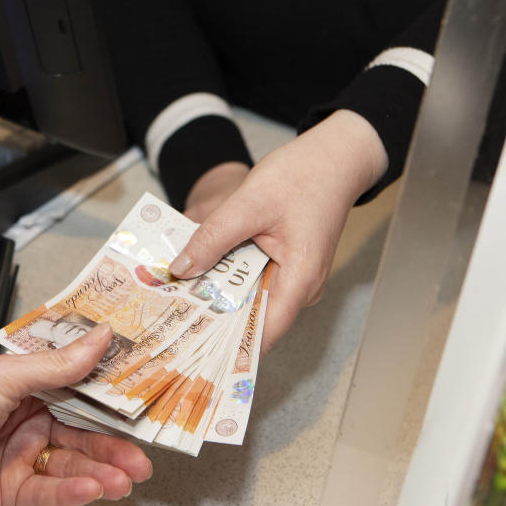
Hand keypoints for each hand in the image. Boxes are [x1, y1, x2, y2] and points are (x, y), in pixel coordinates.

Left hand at [0, 324, 152, 505]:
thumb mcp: (7, 378)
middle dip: (114, 449)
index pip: (80, 397)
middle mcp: (29, 423)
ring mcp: (21, 459)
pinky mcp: (11, 492)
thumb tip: (101, 335)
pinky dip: (72, 492)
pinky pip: (48, 493)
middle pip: (82, 437)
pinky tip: (94, 490)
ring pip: (72, 467)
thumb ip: (58, 364)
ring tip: (125, 480)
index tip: (142, 411)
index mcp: (29, 390)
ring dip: (101, 473)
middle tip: (143, 460)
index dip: (111, 405)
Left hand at [170, 110, 388, 351]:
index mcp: (300, 280)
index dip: (226, 346)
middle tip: (169, 321)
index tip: (190, 350)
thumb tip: (180, 270)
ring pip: (250, 300)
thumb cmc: (304, 175)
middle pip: (252, 319)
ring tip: (176, 300)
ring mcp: (294, 279)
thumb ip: (212, 238)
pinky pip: (253, 282)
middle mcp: (300, 288)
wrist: (336, 155)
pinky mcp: (286, 267)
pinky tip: (199, 274)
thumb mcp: (248, 203)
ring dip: (218, 299)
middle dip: (213, 321)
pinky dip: (228, 280)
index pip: (262, 333)